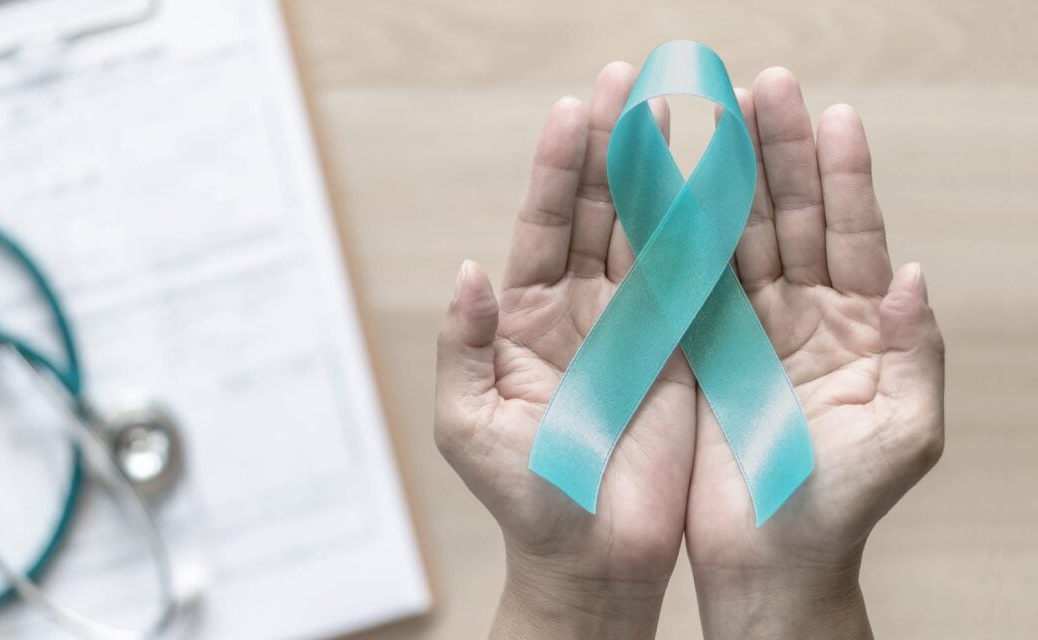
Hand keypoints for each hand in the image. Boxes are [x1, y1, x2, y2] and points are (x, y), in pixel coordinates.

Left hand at [435, 63, 689, 638]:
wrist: (593, 556)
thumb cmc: (523, 497)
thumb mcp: (469, 423)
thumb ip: (465, 344)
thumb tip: (468, 269)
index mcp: (526, 315)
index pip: (541, 223)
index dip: (555, 166)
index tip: (573, 108)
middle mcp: (581, 307)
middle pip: (598, 209)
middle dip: (614, 145)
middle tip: (634, 80)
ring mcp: (635, 323)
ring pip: (651, 230)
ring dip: (665, 172)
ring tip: (684, 108)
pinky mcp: (684, 348)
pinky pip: (697, 278)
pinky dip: (709, 229)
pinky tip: (722, 178)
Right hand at [685, 68, 945, 638]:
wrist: (767, 566)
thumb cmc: (840, 509)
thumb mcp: (903, 435)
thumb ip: (916, 351)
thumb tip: (911, 270)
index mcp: (856, 327)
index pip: (849, 234)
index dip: (841, 175)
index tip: (829, 114)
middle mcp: (799, 316)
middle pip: (786, 217)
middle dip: (773, 151)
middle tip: (754, 86)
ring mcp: (742, 329)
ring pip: (729, 238)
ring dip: (716, 177)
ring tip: (700, 114)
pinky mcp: (691, 350)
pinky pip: (680, 281)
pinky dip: (669, 233)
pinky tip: (657, 187)